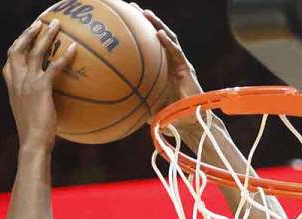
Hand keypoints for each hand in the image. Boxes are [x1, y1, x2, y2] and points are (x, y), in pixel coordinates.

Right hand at [2, 19, 75, 150]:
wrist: (33, 142)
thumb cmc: (34, 134)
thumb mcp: (29, 114)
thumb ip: (34, 102)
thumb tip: (46, 102)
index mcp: (13, 88)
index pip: (9, 62)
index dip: (17, 47)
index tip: (25, 38)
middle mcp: (17, 82)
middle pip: (17, 49)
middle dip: (27, 34)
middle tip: (39, 24)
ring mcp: (28, 83)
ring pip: (35, 52)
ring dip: (46, 35)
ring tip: (56, 24)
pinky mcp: (41, 88)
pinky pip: (54, 67)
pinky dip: (64, 56)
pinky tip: (73, 48)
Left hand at [133, 5, 206, 133]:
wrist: (189, 123)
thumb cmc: (168, 115)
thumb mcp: (146, 104)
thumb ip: (134, 99)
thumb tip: (112, 101)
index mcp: (161, 66)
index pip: (149, 44)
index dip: (138, 31)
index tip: (123, 19)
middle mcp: (170, 61)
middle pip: (157, 35)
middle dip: (145, 20)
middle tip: (130, 7)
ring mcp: (180, 63)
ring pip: (168, 38)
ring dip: (157, 24)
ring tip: (145, 13)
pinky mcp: (187, 69)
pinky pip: (177, 53)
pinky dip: (168, 43)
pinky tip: (159, 34)